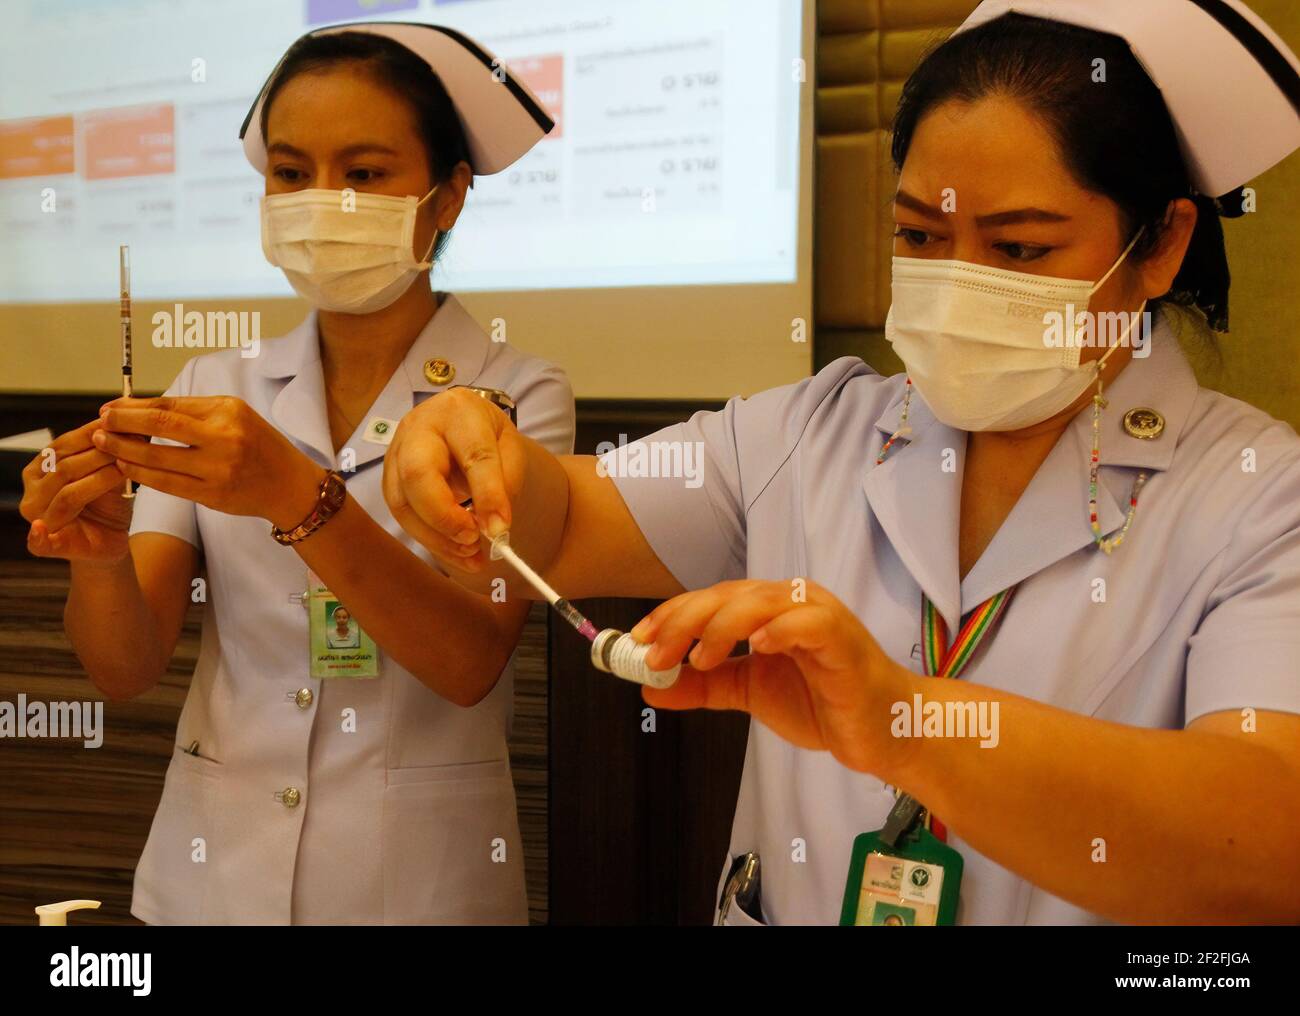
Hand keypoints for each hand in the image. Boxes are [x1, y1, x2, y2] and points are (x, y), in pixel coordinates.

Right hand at [20, 418, 132, 561]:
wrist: (112, 540)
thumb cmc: (107, 504)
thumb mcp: (110, 473)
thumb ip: (109, 454)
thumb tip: (126, 426)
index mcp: (40, 469)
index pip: (62, 445)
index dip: (90, 432)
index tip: (117, 422)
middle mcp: (34, 492)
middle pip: (65, 467)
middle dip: (99, 453)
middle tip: (128, 443)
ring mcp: (37, 518)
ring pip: (67, 494)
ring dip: (97, 479)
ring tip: (123, 468)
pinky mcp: (45, 545)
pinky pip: (38, 540)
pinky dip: (38, 536)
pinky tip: (41, 528)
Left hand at [94, 396, 325, 527]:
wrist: (290, 486)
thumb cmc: (260, 446)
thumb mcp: (236, 417)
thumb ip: (195, 413)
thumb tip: (143, 409)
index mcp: (229, 412)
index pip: (171, 406)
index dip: (135, 407)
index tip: (111, 408)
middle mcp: (225, 438)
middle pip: (161, 427)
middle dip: (123, 423)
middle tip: (99, 422)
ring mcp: (218, 469)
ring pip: (158, 458)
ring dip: (124, 451)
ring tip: (103, 445)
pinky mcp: (212, 495)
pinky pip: (167, 484)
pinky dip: (141, 475)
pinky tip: (125, 468)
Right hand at [382, 386, 524, 571]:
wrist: (458, 424)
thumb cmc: (485, 435)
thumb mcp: (509, 447)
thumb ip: (505, 483)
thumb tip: (492, 528)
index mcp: (459, 412)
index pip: (474, 454)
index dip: (488, 494)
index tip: (500, 528)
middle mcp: (418, 428)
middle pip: (417, 474)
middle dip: (445, 516)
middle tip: (473, 540)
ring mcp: (396, 453)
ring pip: (403, 502)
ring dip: (436, 537)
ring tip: (470, 553)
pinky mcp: (389, 479)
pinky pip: (403, 517)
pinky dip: (431, 541)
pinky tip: (456, 553)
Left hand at [630, 579, 914, 774]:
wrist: (880, 731)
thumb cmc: (823, 702)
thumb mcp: (749, 692)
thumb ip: (704, 686)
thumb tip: (652, 688)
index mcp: (768, 609)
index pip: (711, 599)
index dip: (671, 615)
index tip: (639, 640)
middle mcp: (791, 601)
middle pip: (729, 595)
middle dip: (685, 621)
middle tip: (656, 655)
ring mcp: (818, 614)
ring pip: (761, 601)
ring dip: (722, 626)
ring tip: (700, 658)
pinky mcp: (841, 637)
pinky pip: (808, 622)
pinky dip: (779, 630)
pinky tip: (757, 647)